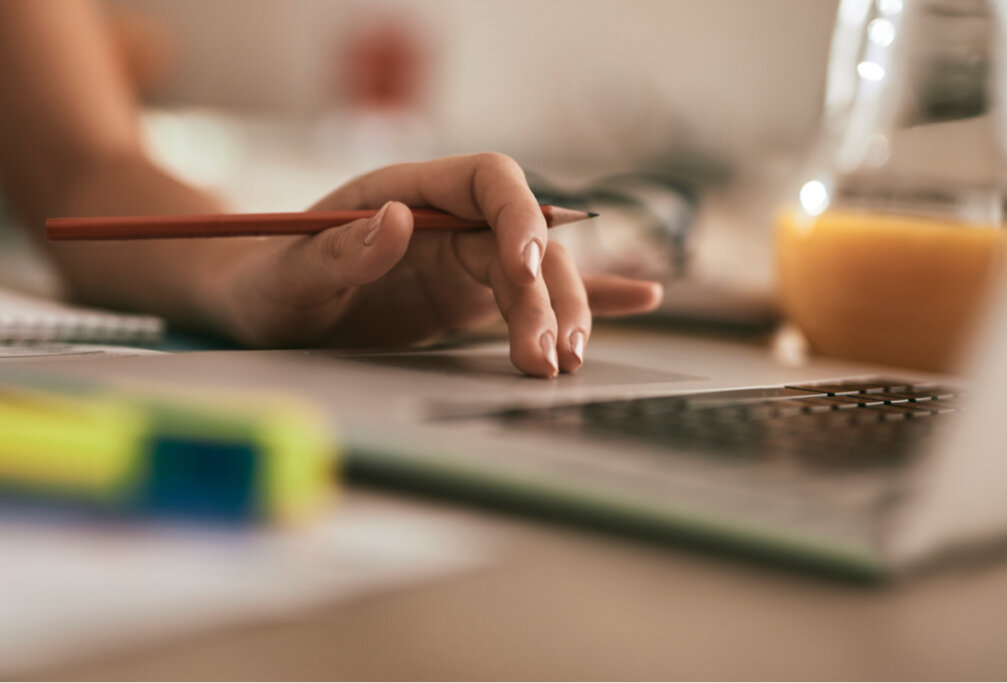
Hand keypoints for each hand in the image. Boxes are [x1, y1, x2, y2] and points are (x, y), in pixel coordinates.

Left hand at [212, 153, 662, 377]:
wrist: (266, 310)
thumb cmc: (267, 283)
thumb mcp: (287, 274)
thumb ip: (337, 250)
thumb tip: (397, 221)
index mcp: (410, 190)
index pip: (490, 180)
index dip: (518, 216)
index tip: (524, 267)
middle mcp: (449, 220)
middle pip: (526, 240)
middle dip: (544, 295)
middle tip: (541, 358)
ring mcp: (466, 260)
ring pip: (542, 274)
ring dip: (563, 314)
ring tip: (563, 364)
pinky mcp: (472, 298)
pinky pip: (538, 292)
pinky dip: (589, 297)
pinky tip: (639, 300)